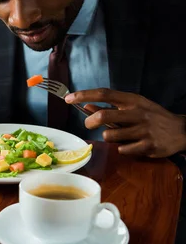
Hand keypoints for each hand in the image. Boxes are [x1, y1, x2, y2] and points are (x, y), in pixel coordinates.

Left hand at [66, 89, 185, 157]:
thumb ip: (110, 107)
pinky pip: (122, 149)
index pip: (104, 94)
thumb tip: (86, 105)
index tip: (68, 98)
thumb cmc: (152, 117)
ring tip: (117, 135)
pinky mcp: (148, 145)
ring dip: (108, 137)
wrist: (181, 130)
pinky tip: (131, 145)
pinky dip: (122, 149)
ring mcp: (143, 130)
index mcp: (133, 100)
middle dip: (90, 122)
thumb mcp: (133, 107)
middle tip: (89, 124)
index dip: (84, 95)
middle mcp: (137, 113)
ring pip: (110, 136)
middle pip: (103, 116)